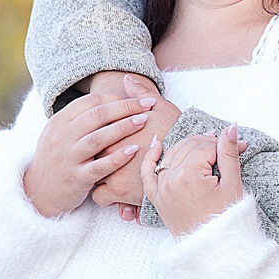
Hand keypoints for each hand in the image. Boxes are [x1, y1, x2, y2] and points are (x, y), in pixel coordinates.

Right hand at [22, 87, 161, 217]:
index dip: (116, 98)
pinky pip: (99, 167)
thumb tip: (112, 100)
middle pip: (97, 116)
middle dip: (126, 108)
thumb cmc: (58, 158)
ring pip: (98, 138)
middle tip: (148, 105)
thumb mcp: (60, 132)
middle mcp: (62, 137)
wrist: (38, 190)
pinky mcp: (76, 178)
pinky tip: (134, 150)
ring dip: (124, 127)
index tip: (137, 99)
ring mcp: (68, 158)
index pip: (91, 102)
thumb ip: (80, 117)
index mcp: (60, 121)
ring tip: (144, 121)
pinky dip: (117, 158)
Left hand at [86, 73, 181, 208]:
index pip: (92, 138)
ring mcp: (111, 173)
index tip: (107, 147)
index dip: (100, 143)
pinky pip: (102, 199)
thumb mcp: (159, 107)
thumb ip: (140, 93)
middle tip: (107, 164)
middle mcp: (106, 152)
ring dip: (102, 182)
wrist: (189, 155)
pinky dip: (111, 199)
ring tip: (114, 181)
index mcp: (112, 132)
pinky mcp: (120, 193)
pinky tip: (120, 197)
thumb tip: (126, 79)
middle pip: (90, 159)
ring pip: (93, 181)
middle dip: (96, 163)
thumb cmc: (176, 130)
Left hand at [142, 123, 245, 236]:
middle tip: (225, 144)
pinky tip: (157, 144)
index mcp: (189, 175)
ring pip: (171, 155)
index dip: (225, 144)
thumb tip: (230, 127)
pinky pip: (148, 173)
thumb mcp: (232, 184)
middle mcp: (170, 179)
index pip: (206, 146)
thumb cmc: (226, 220)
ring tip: (204, 143)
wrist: (213, 249)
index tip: (240, 146)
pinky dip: (150, 157)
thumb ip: (229, 153)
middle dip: (208, 143)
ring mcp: (161, 189)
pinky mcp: (156, 198)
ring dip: (186, 145)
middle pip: (188, 147)